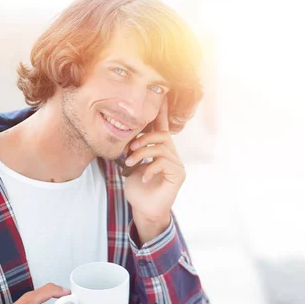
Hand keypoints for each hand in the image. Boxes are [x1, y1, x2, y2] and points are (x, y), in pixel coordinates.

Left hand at [123, 97, 184, 224]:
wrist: (143, 209)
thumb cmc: (138, 188)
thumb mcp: (132, 165)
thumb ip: (134, 150)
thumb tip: (126, 134)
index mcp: (161, 149)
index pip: (162, 127)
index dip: (162, 111)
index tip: (162, 94)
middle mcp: (172, 154)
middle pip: (161, 134)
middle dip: (143, 139)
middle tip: (129, 149)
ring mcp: (177, 164)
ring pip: (161, 148)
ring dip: (141, 154)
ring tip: (129, 163)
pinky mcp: (178, 175)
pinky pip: (164, 162)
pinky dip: (149, 168)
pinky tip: (143, 177)